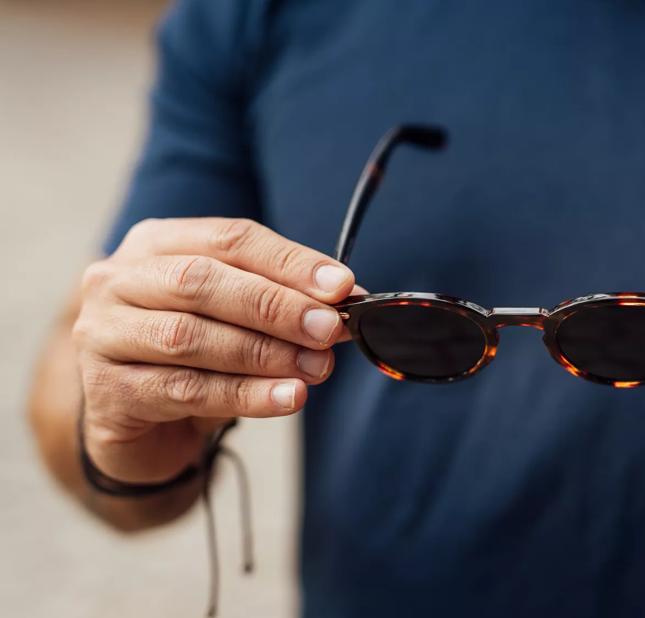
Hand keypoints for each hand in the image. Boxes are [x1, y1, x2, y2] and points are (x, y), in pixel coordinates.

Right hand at [74, 218, 355, 482]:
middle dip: (275, 306)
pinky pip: (184, 390)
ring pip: (191, 338)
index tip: (342, 285)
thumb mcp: (240, 317)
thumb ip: (283, 300)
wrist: (145, 426)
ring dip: (265, 354)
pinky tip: (288, 398)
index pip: (229, 239)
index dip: (288, 261)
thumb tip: (348, 298)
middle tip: (329, 329)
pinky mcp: (106, 391)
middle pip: (202, 282)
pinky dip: (244, 395)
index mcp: (156, 243)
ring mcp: (102, 334)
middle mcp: (119, 280)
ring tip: (317, 368)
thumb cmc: (199, 355)